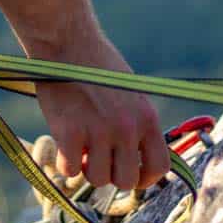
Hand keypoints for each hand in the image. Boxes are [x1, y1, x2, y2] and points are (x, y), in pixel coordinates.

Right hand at [33, 37, 169, 190]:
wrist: (67, 42)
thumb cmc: (96, 66)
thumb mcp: (130, 93)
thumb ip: (136, 124)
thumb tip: (134, 158)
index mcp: (147, 117)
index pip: (160, 167)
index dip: (145, 178)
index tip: (131, 175)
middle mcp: (127, 128)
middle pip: (126, 181)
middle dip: (111, 174)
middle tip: (97, 157)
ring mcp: (99, 131)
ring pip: (97, 179)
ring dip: (86, 168)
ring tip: (80, 145)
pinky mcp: (69, 132)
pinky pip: (70, 170)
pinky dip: (64, 162)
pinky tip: (63, 143)